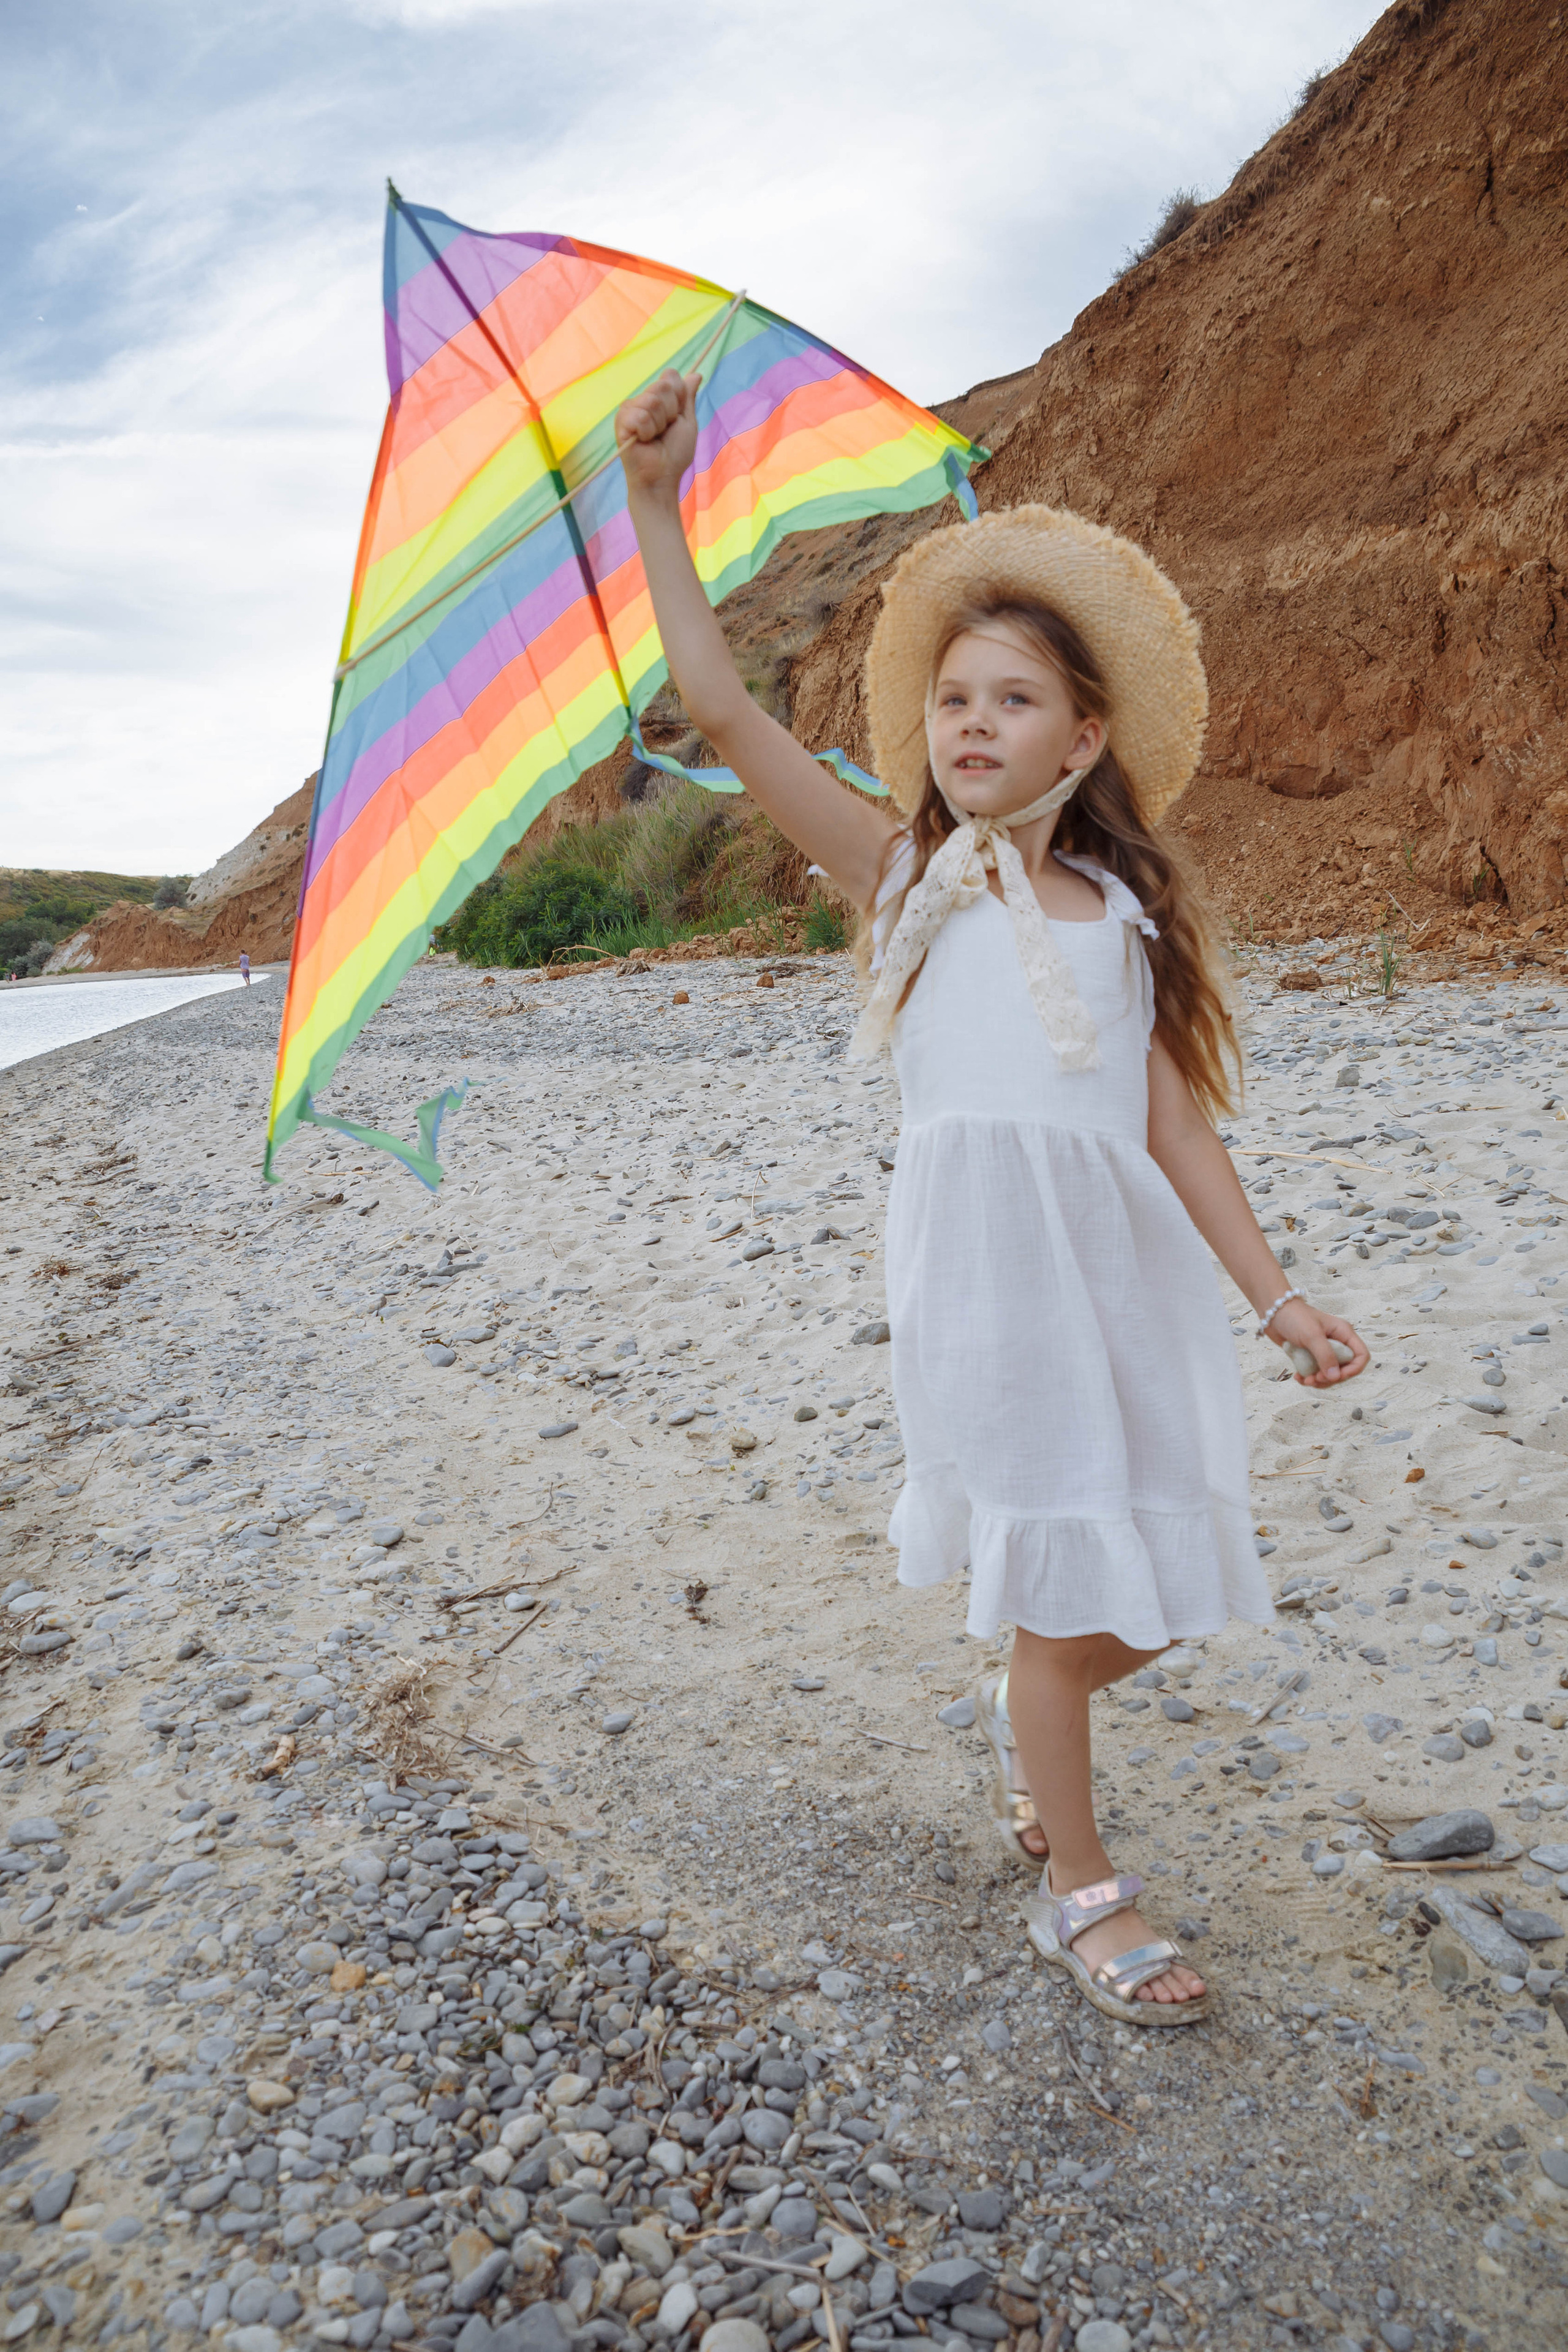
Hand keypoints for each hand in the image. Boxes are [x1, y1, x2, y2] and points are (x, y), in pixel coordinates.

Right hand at [617, 366, 699, 503]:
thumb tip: (696, 374)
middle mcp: (643, 400)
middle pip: (662, 386)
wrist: (662, 477)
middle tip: (664, 431)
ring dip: (659, 424)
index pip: (670, 376)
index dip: (679, 397)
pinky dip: (647, 431)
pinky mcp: (621, 421)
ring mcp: (630, 409)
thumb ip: (688, 397)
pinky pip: (639, 415)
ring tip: (654, 438)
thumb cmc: (674, 454)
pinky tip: (643, 441)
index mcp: (658, 398)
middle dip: (671, 412)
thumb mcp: (687, 422)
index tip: (677, 417)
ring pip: (651, 400)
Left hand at [1269, 1295, 1368, 1386]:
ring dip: (1319, 1381)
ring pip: (1330, 1374)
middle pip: (1345, 1369)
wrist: (1273, 1311)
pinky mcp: (1311, 1356)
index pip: (1361, 1356)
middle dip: (1332, 1378)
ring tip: (1305, 1380)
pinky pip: (1316, 1372)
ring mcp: (1323, 1350)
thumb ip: (1325, 1356)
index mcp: (1343, 1333)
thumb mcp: (1312, 1335)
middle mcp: (1337, 1342)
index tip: (1338, 1376)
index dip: (1354, 1369)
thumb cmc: (1294, 1317)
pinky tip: (1298, 1377)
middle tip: (1316, 1379)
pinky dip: (1309, 1378)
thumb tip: (1335, 1377)